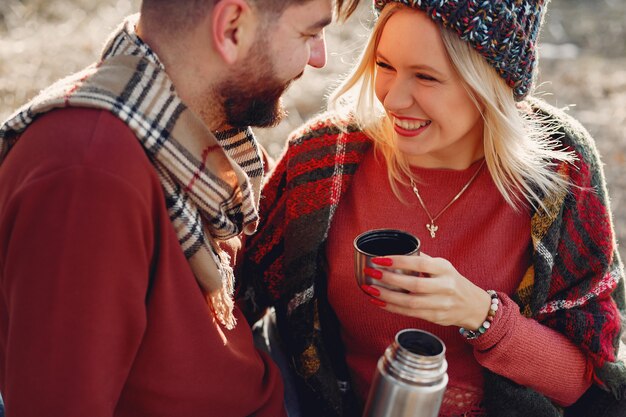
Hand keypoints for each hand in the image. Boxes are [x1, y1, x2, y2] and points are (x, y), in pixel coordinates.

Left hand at [363, 253, 491, 328]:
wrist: (473, 306)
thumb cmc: (452, 282)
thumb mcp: (443, 266)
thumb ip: (423, 260)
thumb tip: (397, 251)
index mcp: (445, 269)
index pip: (420, 263)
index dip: (399, 261)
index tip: (380, 259)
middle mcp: (445, 286)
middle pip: (414, 284)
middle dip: (389, 279)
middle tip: (371, 272)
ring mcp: (441, 304)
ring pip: (410, 302)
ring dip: (387, 296)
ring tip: (370, 290)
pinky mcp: (435, 317)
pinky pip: (410, 313)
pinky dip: (392, 308)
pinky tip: (379, 302)